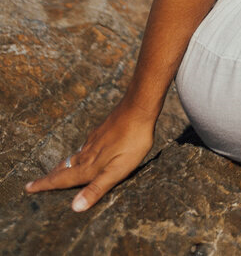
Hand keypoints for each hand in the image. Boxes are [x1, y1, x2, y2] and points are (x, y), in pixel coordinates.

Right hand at [25, 99, 154, 211]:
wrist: (138, 107)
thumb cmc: (133, 141)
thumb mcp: (119, 169)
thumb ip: (97, 188)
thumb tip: (74, 207)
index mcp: (90, 166)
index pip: (63, 179)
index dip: (46, 185)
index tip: (28, 188)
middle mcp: (87, 153)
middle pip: (63, 168)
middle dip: (48, 178)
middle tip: (34, 184)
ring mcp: (94, 141)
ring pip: (72, 157)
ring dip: (61, 167)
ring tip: (54, 172)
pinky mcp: (101, 132)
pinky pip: (83, 148)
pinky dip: (75, 156)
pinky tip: (81, 154)